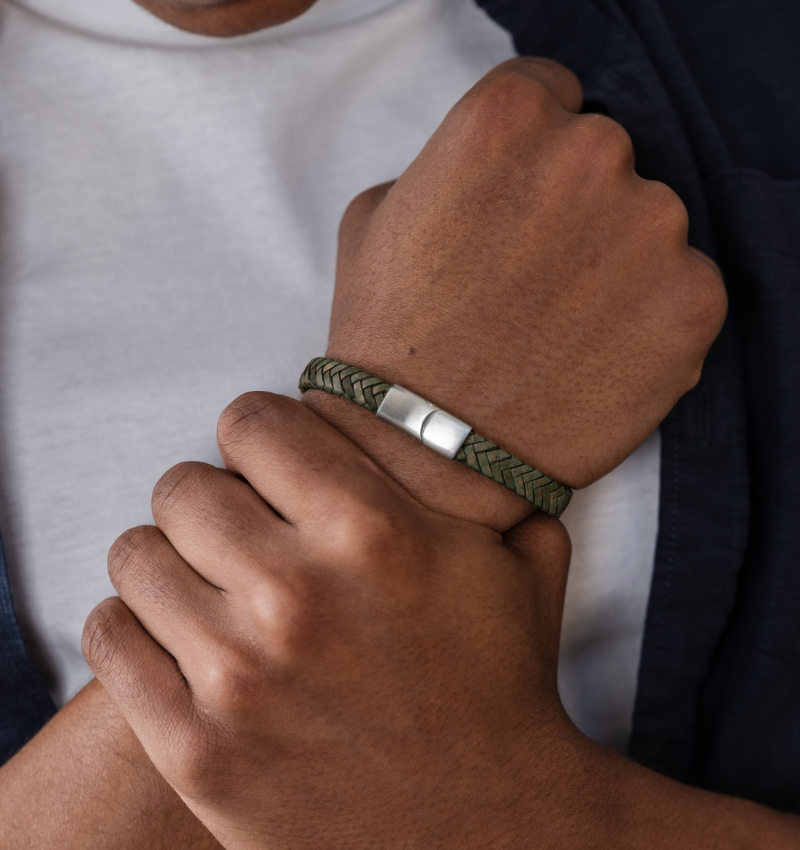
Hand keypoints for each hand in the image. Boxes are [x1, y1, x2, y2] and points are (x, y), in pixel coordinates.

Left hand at [83, 393, 588, 849]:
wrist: (487, 833)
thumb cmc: (501, 688)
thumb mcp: (518, 567)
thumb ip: (489, 483)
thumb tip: (445, 431)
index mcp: (374, 532)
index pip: (248, 420)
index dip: (260, 435)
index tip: (268, 463)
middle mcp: (297, 596)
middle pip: (180, 485)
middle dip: (210, 496)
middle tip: (239, 526)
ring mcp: (238, 678)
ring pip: (135, 554)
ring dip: (169, 559)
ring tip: (208, 581)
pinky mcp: (197, 750)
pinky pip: (110, 637)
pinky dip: (132, 624)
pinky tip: (177, 632)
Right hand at [324, 57, 726, 488]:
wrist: (424, 451)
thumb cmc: (390, 337)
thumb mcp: (375, 218)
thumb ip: (445, 166)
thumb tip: (492, 176)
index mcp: (508, 119)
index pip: (551, 93)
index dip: (529, 153)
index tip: (518, 199)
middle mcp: (592, 155)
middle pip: (605, 156)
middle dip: (573, 204)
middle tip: (533, 275)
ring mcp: (655, 228)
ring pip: (648, 224)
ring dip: (615, 261)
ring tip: (561, 324)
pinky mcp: (694, 303)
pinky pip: (682, 287)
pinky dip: (650, 316)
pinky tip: (596, 354)